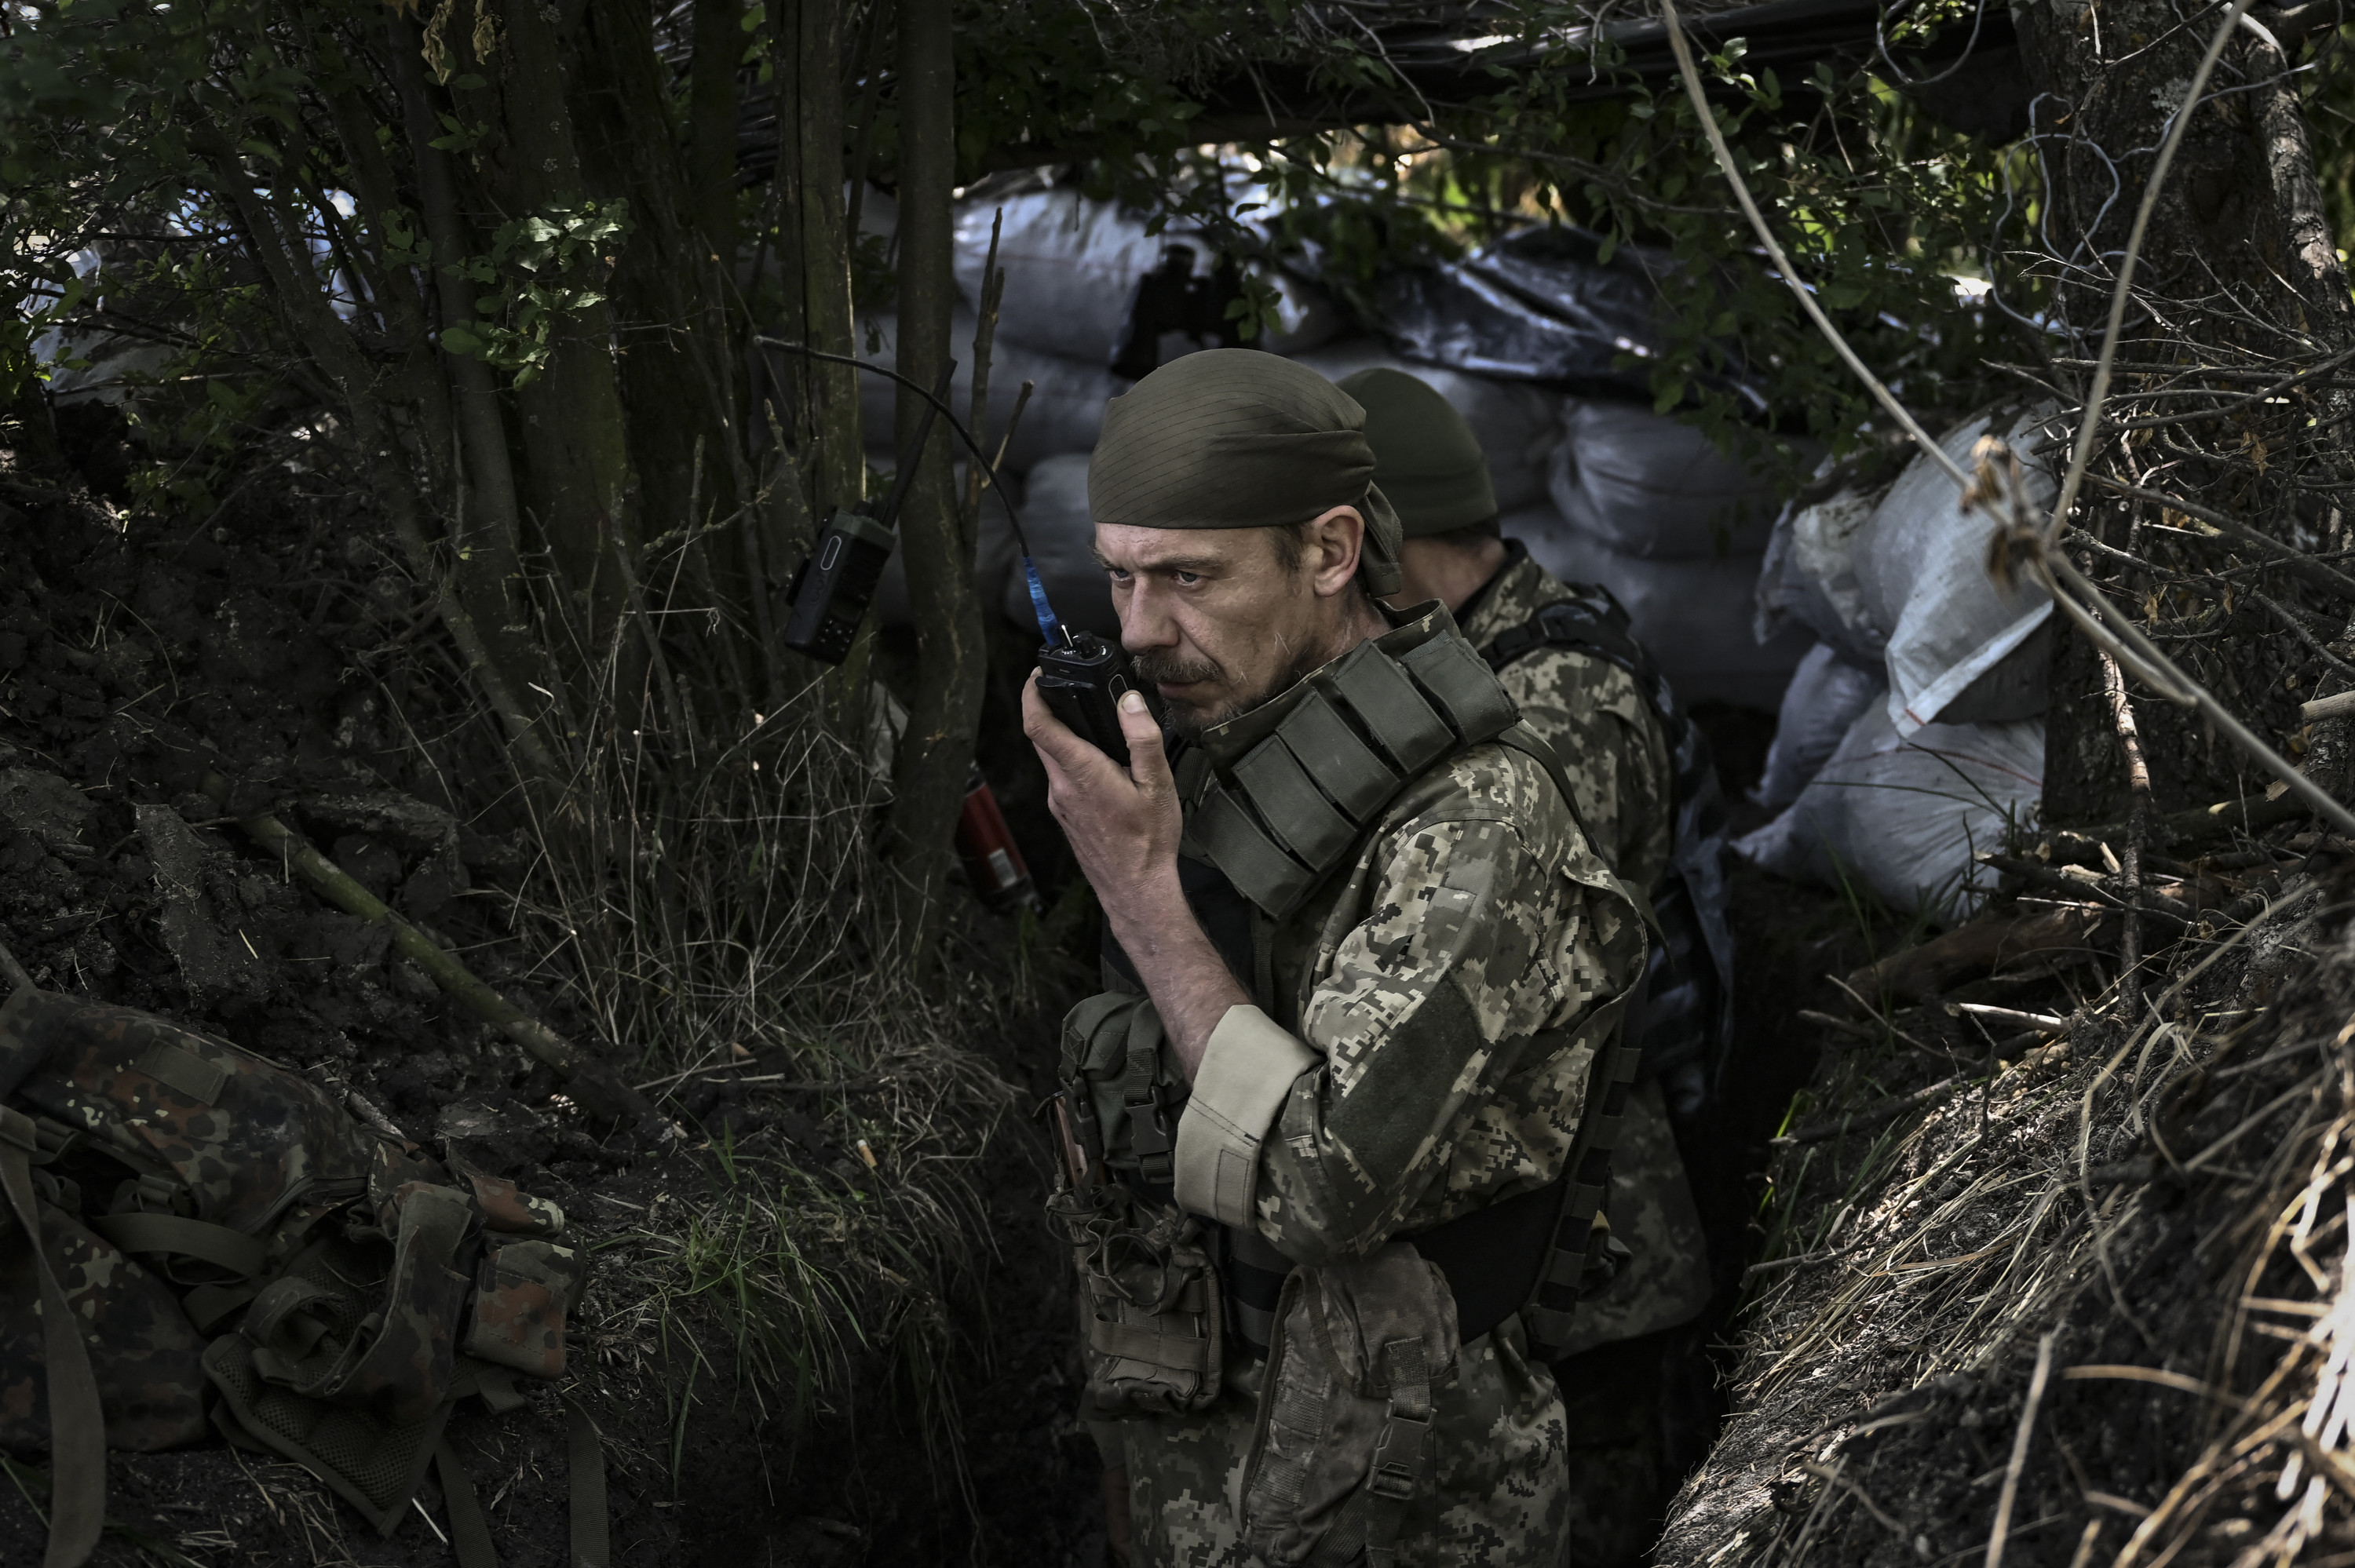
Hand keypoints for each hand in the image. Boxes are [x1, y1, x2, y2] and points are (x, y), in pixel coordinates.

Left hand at [1021, 674, 1183, 912]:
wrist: (1135, 889)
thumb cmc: (1147, 844)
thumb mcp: (1157, 785)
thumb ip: (1142, 738)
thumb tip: (1129, 702)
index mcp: (1082, 774)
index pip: (1038, 724)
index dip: (1030, 693)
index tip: (1037, 674)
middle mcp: (1061, 788)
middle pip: (1041, 737)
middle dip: (1049, 708)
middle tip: (1068, 689)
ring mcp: (1059, 803)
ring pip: (1051, 758)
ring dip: (1064, 737)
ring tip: (1093, 726)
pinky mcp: (1064, 815)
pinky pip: (1061, 778)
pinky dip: (1072, 761)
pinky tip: (1101, 767)